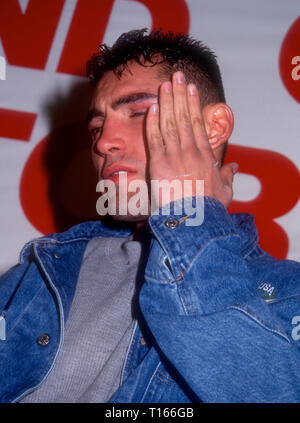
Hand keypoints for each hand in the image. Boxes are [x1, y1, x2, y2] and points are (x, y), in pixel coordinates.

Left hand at [145, 71, 237, 209]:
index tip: (191, 89)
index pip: (198, 123)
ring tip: (165, 84)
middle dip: (180, 94)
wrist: (192, 220)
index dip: (194, 104)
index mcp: (205, 155)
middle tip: (177, 75)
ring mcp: (173, 155)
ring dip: (167, 102)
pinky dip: (153, 122)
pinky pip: (154, 138)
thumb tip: (234, 167)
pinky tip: (152, 107)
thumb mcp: (224, 192)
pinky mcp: (158, 163)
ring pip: (170, 122)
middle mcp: (190, 150)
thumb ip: (228, 177)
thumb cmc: (208, 209)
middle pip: (184, 117)